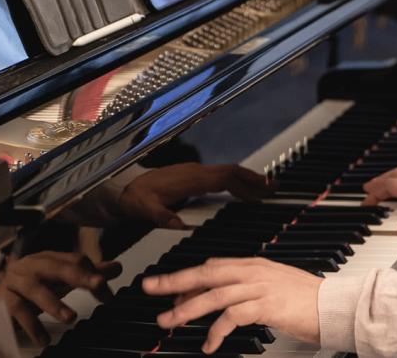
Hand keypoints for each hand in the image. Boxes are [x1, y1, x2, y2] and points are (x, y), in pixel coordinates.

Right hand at [2, 251, 121, 345]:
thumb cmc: (36, 282)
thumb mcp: (63, 277)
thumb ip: (89, 273)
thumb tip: (116, 268)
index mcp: (51, 258)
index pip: (76, 261)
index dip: (93, 273)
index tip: (106, 289)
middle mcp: (33, 265)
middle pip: (56, 267)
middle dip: (79, 276)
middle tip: (99, 285)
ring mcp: (17, 282)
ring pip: (35, 289)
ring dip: (54, 303)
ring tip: (70, 318)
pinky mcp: (5, 300)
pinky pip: (17, 311)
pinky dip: (31, 325)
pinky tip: (43, 339)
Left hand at [117, 163, 270, 228]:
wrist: (123, 188)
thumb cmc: (134, 198)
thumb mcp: (144, 209)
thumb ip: (160, 216)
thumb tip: (176, 223)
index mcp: (190, 179)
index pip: (225, 176)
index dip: (247, 180)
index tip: (264, 186)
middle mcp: (195, 173)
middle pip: (232, 172)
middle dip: (254, 179)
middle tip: (273, 187)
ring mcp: (195, 173)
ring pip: (227, 174)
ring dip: (245, 181)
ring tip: (262, 190)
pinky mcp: (193, 178)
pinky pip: (220, 177)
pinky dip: (234, 183)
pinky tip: (239, 192)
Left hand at [144, 258, 321, 352]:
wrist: (333, 305)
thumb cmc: (306, 299)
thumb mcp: (273, 285)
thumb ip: (248, 286)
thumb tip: (221, 296)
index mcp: (254, 265)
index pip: (212, 266)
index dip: (187, 276)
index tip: (166, 287)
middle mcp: (254, 272)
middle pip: (206, 274)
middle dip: (174, 281)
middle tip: (151, 288)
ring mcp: (259, 287)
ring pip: (213, 295)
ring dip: (186, 309)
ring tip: (168, 321)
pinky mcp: (265, 305)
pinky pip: (231, 316)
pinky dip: (215, 331)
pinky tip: (209, 343)